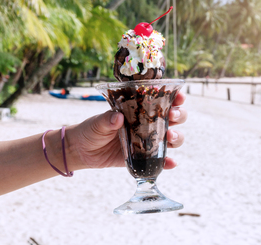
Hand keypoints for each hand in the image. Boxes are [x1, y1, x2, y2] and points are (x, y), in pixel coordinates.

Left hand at [67, 92, 187, 169]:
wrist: (81, 151)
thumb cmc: (90, 130)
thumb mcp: (96, 123)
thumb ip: (107, 119)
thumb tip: (117, 117)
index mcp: (138, 109)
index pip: (161, 100)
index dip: (174, 98)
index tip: (179, 97)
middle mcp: (147, 124)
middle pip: (172, 118)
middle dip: (178, 116)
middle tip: (172, 117)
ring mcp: (146, 141)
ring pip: (170, 139)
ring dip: (176, 138)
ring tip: (170, 138)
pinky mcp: (143, 158)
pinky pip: (159, 161)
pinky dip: (167, 162)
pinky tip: (171, 163)